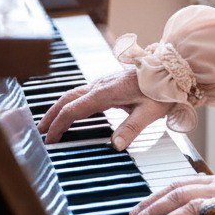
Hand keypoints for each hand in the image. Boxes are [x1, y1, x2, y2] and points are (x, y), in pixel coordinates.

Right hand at [38, 68, 166, 147]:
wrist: (172, 69)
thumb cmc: (163, 89)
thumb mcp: (151, 111)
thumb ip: (132, 128)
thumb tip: (116, 145)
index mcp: (107, 92)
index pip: (74, 110)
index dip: (59, 125)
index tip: (51, 139)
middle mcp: (101, 85)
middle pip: (68, 99)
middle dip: (52, 114)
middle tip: (41, 131)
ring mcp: (104, 82)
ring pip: (75, 94)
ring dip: (61, 107)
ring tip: (52, 123)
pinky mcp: (110, 83)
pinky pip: (85, 92)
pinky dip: (73, 103)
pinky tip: (75, 112)